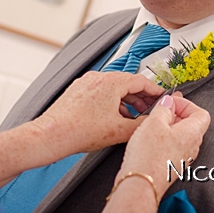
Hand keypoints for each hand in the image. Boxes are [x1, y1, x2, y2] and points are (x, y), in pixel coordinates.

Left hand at [31, 71, 165, 161]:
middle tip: (150, 108)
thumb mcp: (119, 130)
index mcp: (111, 81)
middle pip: (126, 83)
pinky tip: (112, 117)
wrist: (51, 135)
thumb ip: (140, 125)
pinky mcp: (77, 91)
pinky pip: (100, 93)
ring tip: (131, 116)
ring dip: (125, 101)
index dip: (154, 90)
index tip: (161, 96)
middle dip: (140, 97)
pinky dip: (111, 102)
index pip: (141, 80)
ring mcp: (86, 83)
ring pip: (113, 88)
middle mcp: (97, 77)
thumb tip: (150, 123)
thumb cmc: (78, 130)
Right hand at [109, 93, 209, 209]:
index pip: (201, 113)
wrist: (141, 183)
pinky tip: (150, 137)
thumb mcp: (154, 122)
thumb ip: (164, 108)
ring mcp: (183, 157)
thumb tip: (168, 102)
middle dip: (176, 113)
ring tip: (153, 123)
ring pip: (181, 135)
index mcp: (193, 133)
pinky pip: (174, 146)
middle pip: (191, 123)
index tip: (171, 102)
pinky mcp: (173, 164)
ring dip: (169, 125)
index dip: (186, 104)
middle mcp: (192, 146)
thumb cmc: (149, 156)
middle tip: (161, 110)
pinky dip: (164, 137)